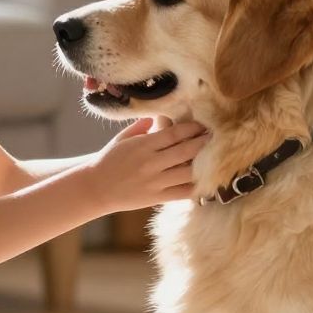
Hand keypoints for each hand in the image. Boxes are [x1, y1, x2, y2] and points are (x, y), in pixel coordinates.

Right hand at [85, 117, 206, 212]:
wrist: (95, 188)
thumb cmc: (109, 160)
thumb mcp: (123, 139)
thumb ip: (142, 126)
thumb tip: (160, 114)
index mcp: (143, 145)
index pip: (174, 134)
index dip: (193, 128)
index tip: (204, 124)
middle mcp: (151, 163)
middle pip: (186, 151)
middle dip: (203, 143)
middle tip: (217, 136)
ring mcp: (155, 182)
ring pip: (187, 172)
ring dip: (204, 164)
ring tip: (216, 157)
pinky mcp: (156, 198)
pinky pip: (181, 193)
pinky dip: (196, 188)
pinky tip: (207, 182)